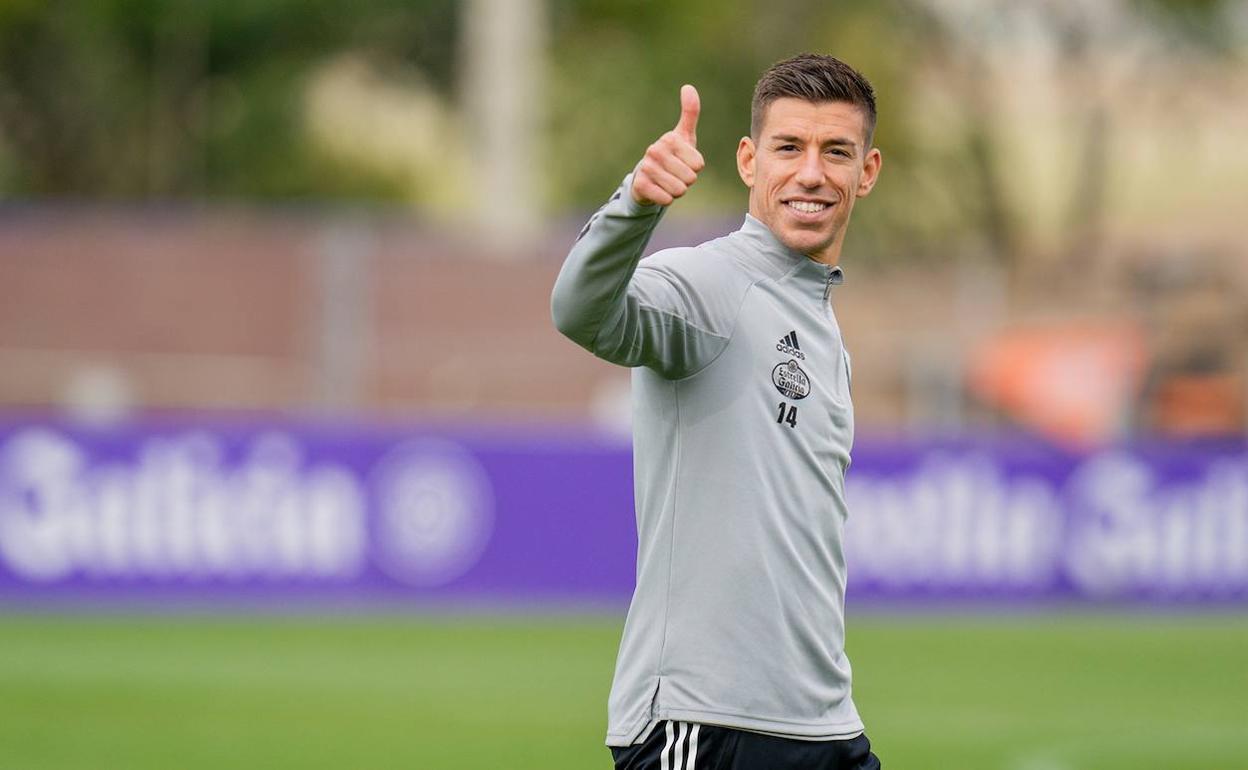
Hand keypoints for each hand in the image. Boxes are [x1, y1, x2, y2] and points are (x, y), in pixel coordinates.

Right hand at [631, 84, 704, 205]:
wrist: (646, 178)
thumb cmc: (672, 156)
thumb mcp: (683, 136)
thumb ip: (690, 112)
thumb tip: (688, 86)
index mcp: (669, 139)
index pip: (698, 165)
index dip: (694, 168)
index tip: (683, 162)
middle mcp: (655, 150)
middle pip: (690, 179)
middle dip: (685, 181)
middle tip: (674, 174)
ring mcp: (646, 167)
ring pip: (678, 190)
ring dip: (676, 191)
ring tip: (667, 182)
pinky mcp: (640, 185)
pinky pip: (666, 199)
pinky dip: (665, 199)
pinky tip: (658, 191)